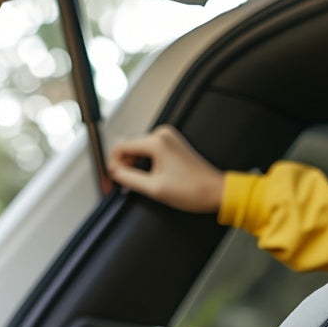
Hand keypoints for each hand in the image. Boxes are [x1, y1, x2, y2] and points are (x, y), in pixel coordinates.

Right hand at [107, 125, 225, 212]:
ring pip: (139, 150)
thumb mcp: (155, 188)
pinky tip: (148, 178)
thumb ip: (129, 178)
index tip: (111, 179)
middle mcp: (162, 135)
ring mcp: (169, 139)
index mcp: (157, 141)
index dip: (113, 164)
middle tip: (122, 185)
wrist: (216, 192)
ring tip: (137, 184)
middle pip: (130, 147)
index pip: (121, 146)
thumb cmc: (194, 190)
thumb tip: (114, 173)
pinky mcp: (173, 145)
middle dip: (124, 166)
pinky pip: (151, 152)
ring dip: (135, 166)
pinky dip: (145, 164)